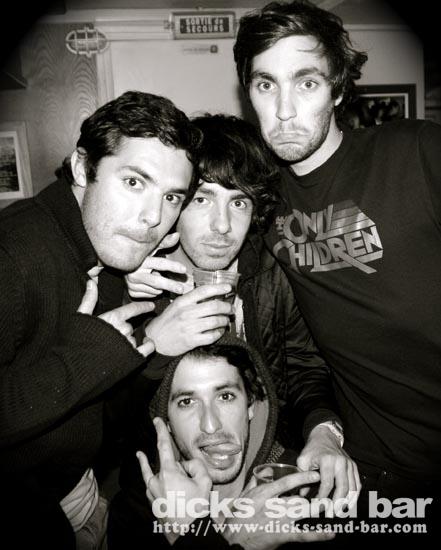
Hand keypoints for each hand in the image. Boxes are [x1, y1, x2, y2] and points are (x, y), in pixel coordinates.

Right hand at [77, 279, 154, 356]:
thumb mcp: (80, 318)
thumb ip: (89, 300)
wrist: (76, 368)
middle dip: (122, 330)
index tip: (151, 306)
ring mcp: (129, 344)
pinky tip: (146, 343)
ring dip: (128, 341)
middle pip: (130, 326)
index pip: (133, 309)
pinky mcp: (133, 357)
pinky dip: (149, 345)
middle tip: (108, 339)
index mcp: (113, 318)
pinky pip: (148, 348)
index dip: (143, 306)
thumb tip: (91, 282)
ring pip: (134, 338)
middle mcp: (124, 330)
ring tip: (112, 349)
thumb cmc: (76, 342)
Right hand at [126, 233, 186, 297]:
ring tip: (159, 278)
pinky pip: (150, 294)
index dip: (173, 266)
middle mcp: (134, 273)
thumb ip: (165, 242)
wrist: (122, 264)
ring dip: (162, 287)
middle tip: (181, 289)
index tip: (184, 269)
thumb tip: (177, 235)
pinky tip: (151, 284)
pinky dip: (155, 291)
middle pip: (156, 281)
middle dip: (170, 285)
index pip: (160, 263)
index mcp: (141, 260)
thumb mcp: (151, 247)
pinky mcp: (132, 292)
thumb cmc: (142, 255)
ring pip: (154, 290)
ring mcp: (132, 284)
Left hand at [137, 417, 211, 542]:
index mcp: (169, 472)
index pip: (164, 446)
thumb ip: (195, 465)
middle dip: (171, 458)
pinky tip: (149, 480)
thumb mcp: (204, 481)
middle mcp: (156, 480)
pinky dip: (150, 480)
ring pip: (150, 473)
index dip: (161, 431)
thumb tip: (186, 465)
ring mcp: (152, 492)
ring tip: (139, 454)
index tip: (156, 420)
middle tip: (172, 453)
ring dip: (145, 463)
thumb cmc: (196, 507)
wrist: (187, 533)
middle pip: (162, 462)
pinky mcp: (152, 502)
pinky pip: (149, 486)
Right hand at [145, 284, 233, 354]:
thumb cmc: (167, 322)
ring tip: (226, 320)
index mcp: (182, 302)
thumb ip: (191, 300)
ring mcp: (189, 327)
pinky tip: (219, 331)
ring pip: (216, 321)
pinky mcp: (192, 341)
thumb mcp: (175, 306)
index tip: (229, 288)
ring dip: (225, 320)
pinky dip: (219, 333)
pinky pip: (212, 335)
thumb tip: (212, 295)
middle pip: (214, 306)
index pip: (204, 291)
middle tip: (230, 308)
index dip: (219, 288)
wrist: (155, 340)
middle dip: (227, 307)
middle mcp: (186, 313)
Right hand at [223, 470, 334, 548]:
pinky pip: (303, 534)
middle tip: (327, 491)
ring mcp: (279, 521)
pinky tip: (330, 533)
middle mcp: (273, 505)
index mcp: (264, 493)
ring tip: (331, 505)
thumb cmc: (238, 516)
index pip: (287, 482)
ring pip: (303, 512)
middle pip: (299, 498)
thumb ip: (256, 480)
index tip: (315, 473)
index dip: (303, 477)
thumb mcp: (244, 494)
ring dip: (317, 509)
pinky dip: (318, 534)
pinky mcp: (282, 535)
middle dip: (313, 495)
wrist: (234, 539)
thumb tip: (268, 470)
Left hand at [297, 424, 360, 508]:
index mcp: (328, 460)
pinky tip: (349, 504)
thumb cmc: (313, 449)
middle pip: (342, 488)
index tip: (318, 506)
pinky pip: (357, 484)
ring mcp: (349, 464)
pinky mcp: (353, 467)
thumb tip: (303, 495)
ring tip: (339, 512)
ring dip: (347, 502)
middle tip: (331, 514)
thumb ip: (302, 477)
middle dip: (337, 503)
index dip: (322, 497)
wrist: (325, 436)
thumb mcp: (303, 460)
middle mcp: (341, 462)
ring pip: (352, 488)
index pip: (327, 484)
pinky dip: (354, 496)